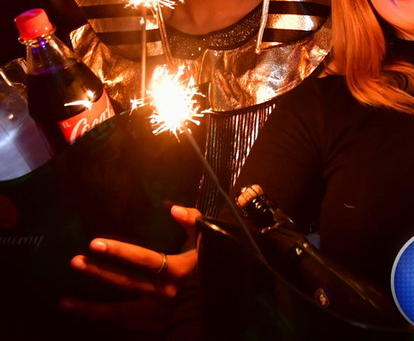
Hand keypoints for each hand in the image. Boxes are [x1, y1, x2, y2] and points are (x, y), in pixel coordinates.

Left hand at [60, 205, 200, 327]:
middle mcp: (163, 294)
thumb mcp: (208, 241)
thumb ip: (193, 221)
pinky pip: (127, 326)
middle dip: (99, 272)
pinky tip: (92, 316)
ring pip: (119, 313)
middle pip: (125, 283)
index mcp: (176, 271)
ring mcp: (158, 315)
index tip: (95, 243)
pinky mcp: (155, 328)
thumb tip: (173, 208)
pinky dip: (109, 321)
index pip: (142, 259)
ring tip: (66, 302)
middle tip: (75, 261)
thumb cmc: (214, 267)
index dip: (119, 252)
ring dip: (91, 308)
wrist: (224, 304)